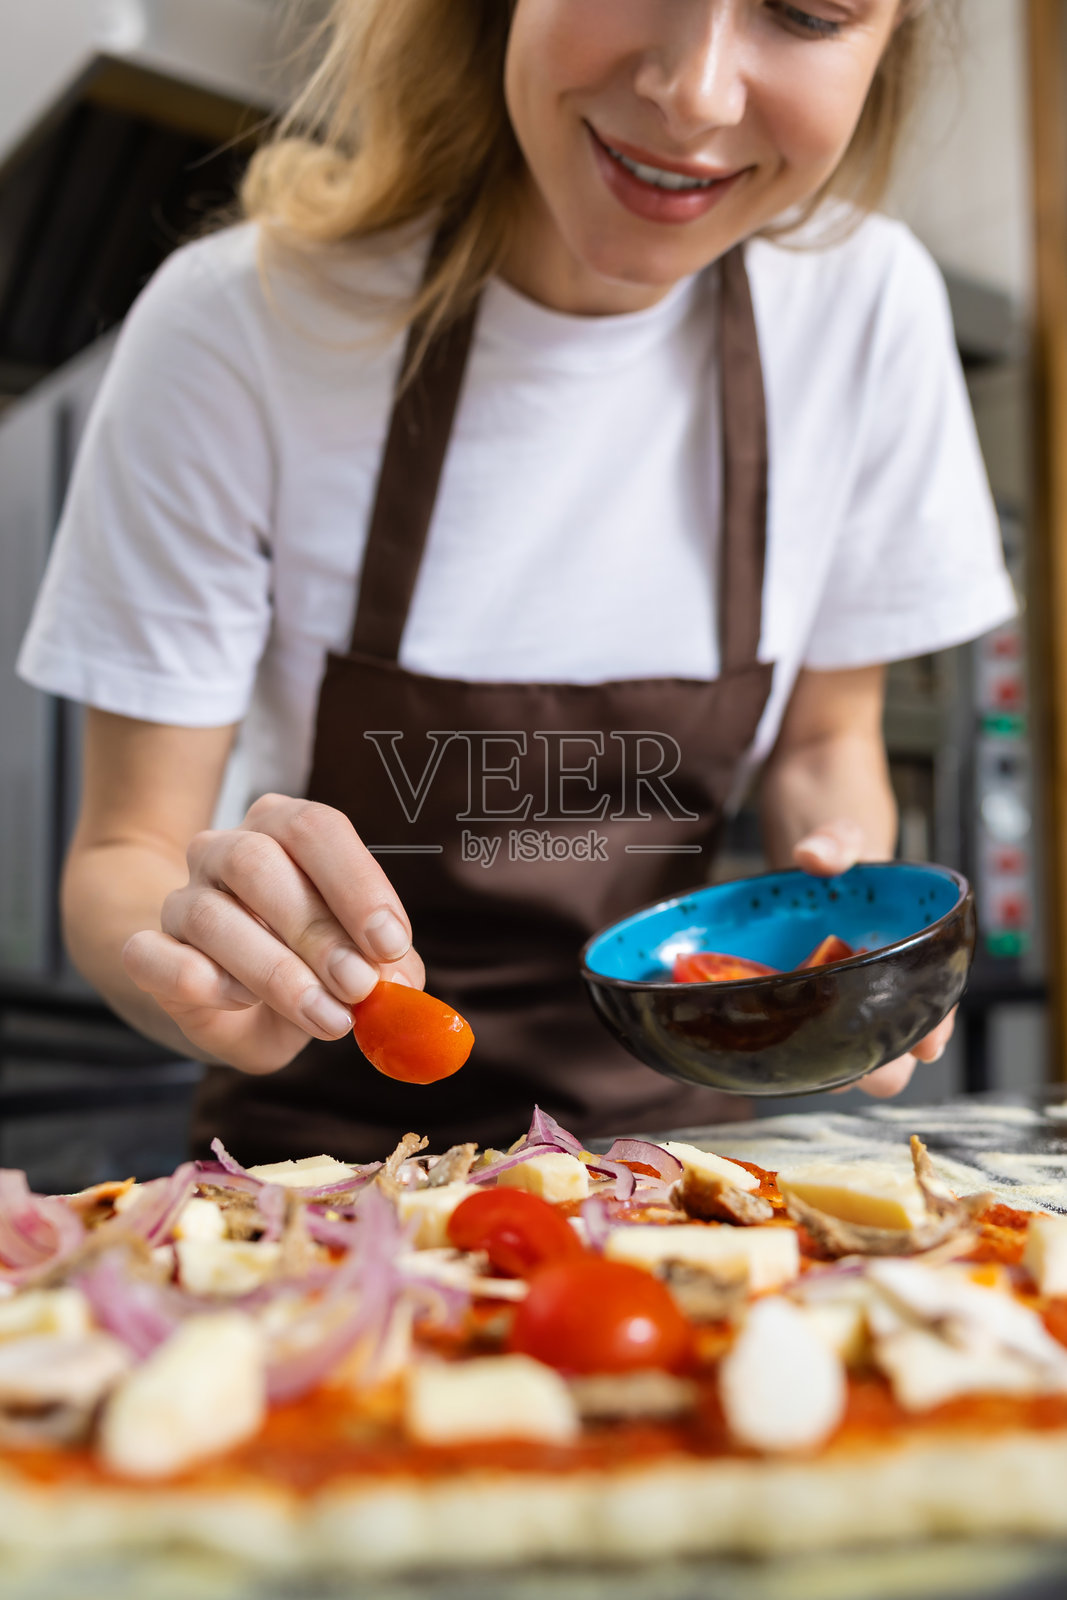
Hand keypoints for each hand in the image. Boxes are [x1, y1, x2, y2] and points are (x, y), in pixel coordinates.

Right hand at [121, 794, 423, 1073]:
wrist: (231, 1006)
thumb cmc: (308, 967)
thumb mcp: (357, 965)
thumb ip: (385, 967)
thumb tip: (401, 985)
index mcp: (282, 829)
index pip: (315, 828)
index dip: (356, 884)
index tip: (389, 944)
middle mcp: (224, 851)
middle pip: (259, 862)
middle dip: (316, 930)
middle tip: (358, 987)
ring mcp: (179, 899)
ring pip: (210, 915)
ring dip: (275, 972)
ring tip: (326, 1018)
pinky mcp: (147, 952)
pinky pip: (153, 956)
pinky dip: (199, 981)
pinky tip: (240, 1004)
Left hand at [792, 821, 951, 1098]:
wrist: (801, 862)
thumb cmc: (837, 857)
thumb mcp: (844, 835)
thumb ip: (836, 841)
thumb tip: (812, 856)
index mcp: (906, 955)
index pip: (935, 1002)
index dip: (935, 1027)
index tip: (927, 1045)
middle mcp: (876, 989)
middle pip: (894, 1050)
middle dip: (885, 1066)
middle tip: (869, 1068)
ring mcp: (837, 1003)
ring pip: (850, 1059)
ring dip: (839, 1069)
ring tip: (819, 1067)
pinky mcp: (796, 1007)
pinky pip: (802, 1041)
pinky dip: (794, 1052)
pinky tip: (775, 1051)